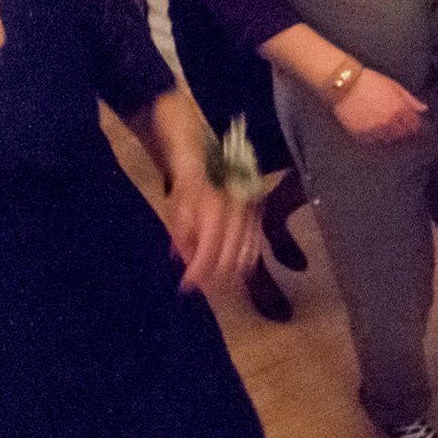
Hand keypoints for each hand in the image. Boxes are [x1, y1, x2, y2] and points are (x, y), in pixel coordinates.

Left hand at [168, 166, 260, 293]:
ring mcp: (252, 208)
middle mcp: (238, 208)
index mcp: (215, 204)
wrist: (206, 151)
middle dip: (213, 274)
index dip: (198, 269)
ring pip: (246, 250)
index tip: (187, 286)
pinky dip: (247, 258)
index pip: (210, 247)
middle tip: (199, 285)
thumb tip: (183, 261)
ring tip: (215, 280)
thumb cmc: (189, 180)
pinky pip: (257, 241)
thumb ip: (181, 233)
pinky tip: (237, 269)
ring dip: (229, 270)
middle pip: (230, 254)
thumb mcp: (177, 205)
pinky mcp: (260, 209)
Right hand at [333, 68, 428, 143]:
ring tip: (385, 128)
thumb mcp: (393, 86)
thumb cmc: (368, 82)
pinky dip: (377, 139)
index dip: (416, 127)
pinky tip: (374, 130)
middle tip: (401, 131)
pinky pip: (374, 143)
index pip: (414, 125)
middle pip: (403, 136)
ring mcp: (375, 129)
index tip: (417, 129)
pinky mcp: (362, 135)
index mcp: (399, 108)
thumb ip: (409, 99)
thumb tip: (423, 108)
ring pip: (389, 141)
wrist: (345, 85)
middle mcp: (389, 121)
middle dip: (405, 134)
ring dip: (391, 137)